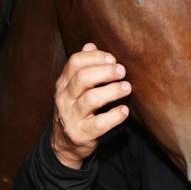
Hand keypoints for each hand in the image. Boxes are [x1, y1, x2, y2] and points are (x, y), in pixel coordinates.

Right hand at [50, 43, 130, 168]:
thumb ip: (82, 67)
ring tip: (127, 87)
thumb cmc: (76, 108)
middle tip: (122, 70)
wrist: (65, 144)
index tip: (112, 58)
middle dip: (104, 72)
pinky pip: (98, 124)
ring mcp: (71, 117)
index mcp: (63, 83)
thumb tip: (90, 45)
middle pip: (82, 78)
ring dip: (111, 91)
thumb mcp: (74, 88)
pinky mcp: (81, 134)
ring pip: (90, 100)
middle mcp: (64, 98)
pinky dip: (114, 116)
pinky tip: (125, 110)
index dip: (95, 57)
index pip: (75, 62)